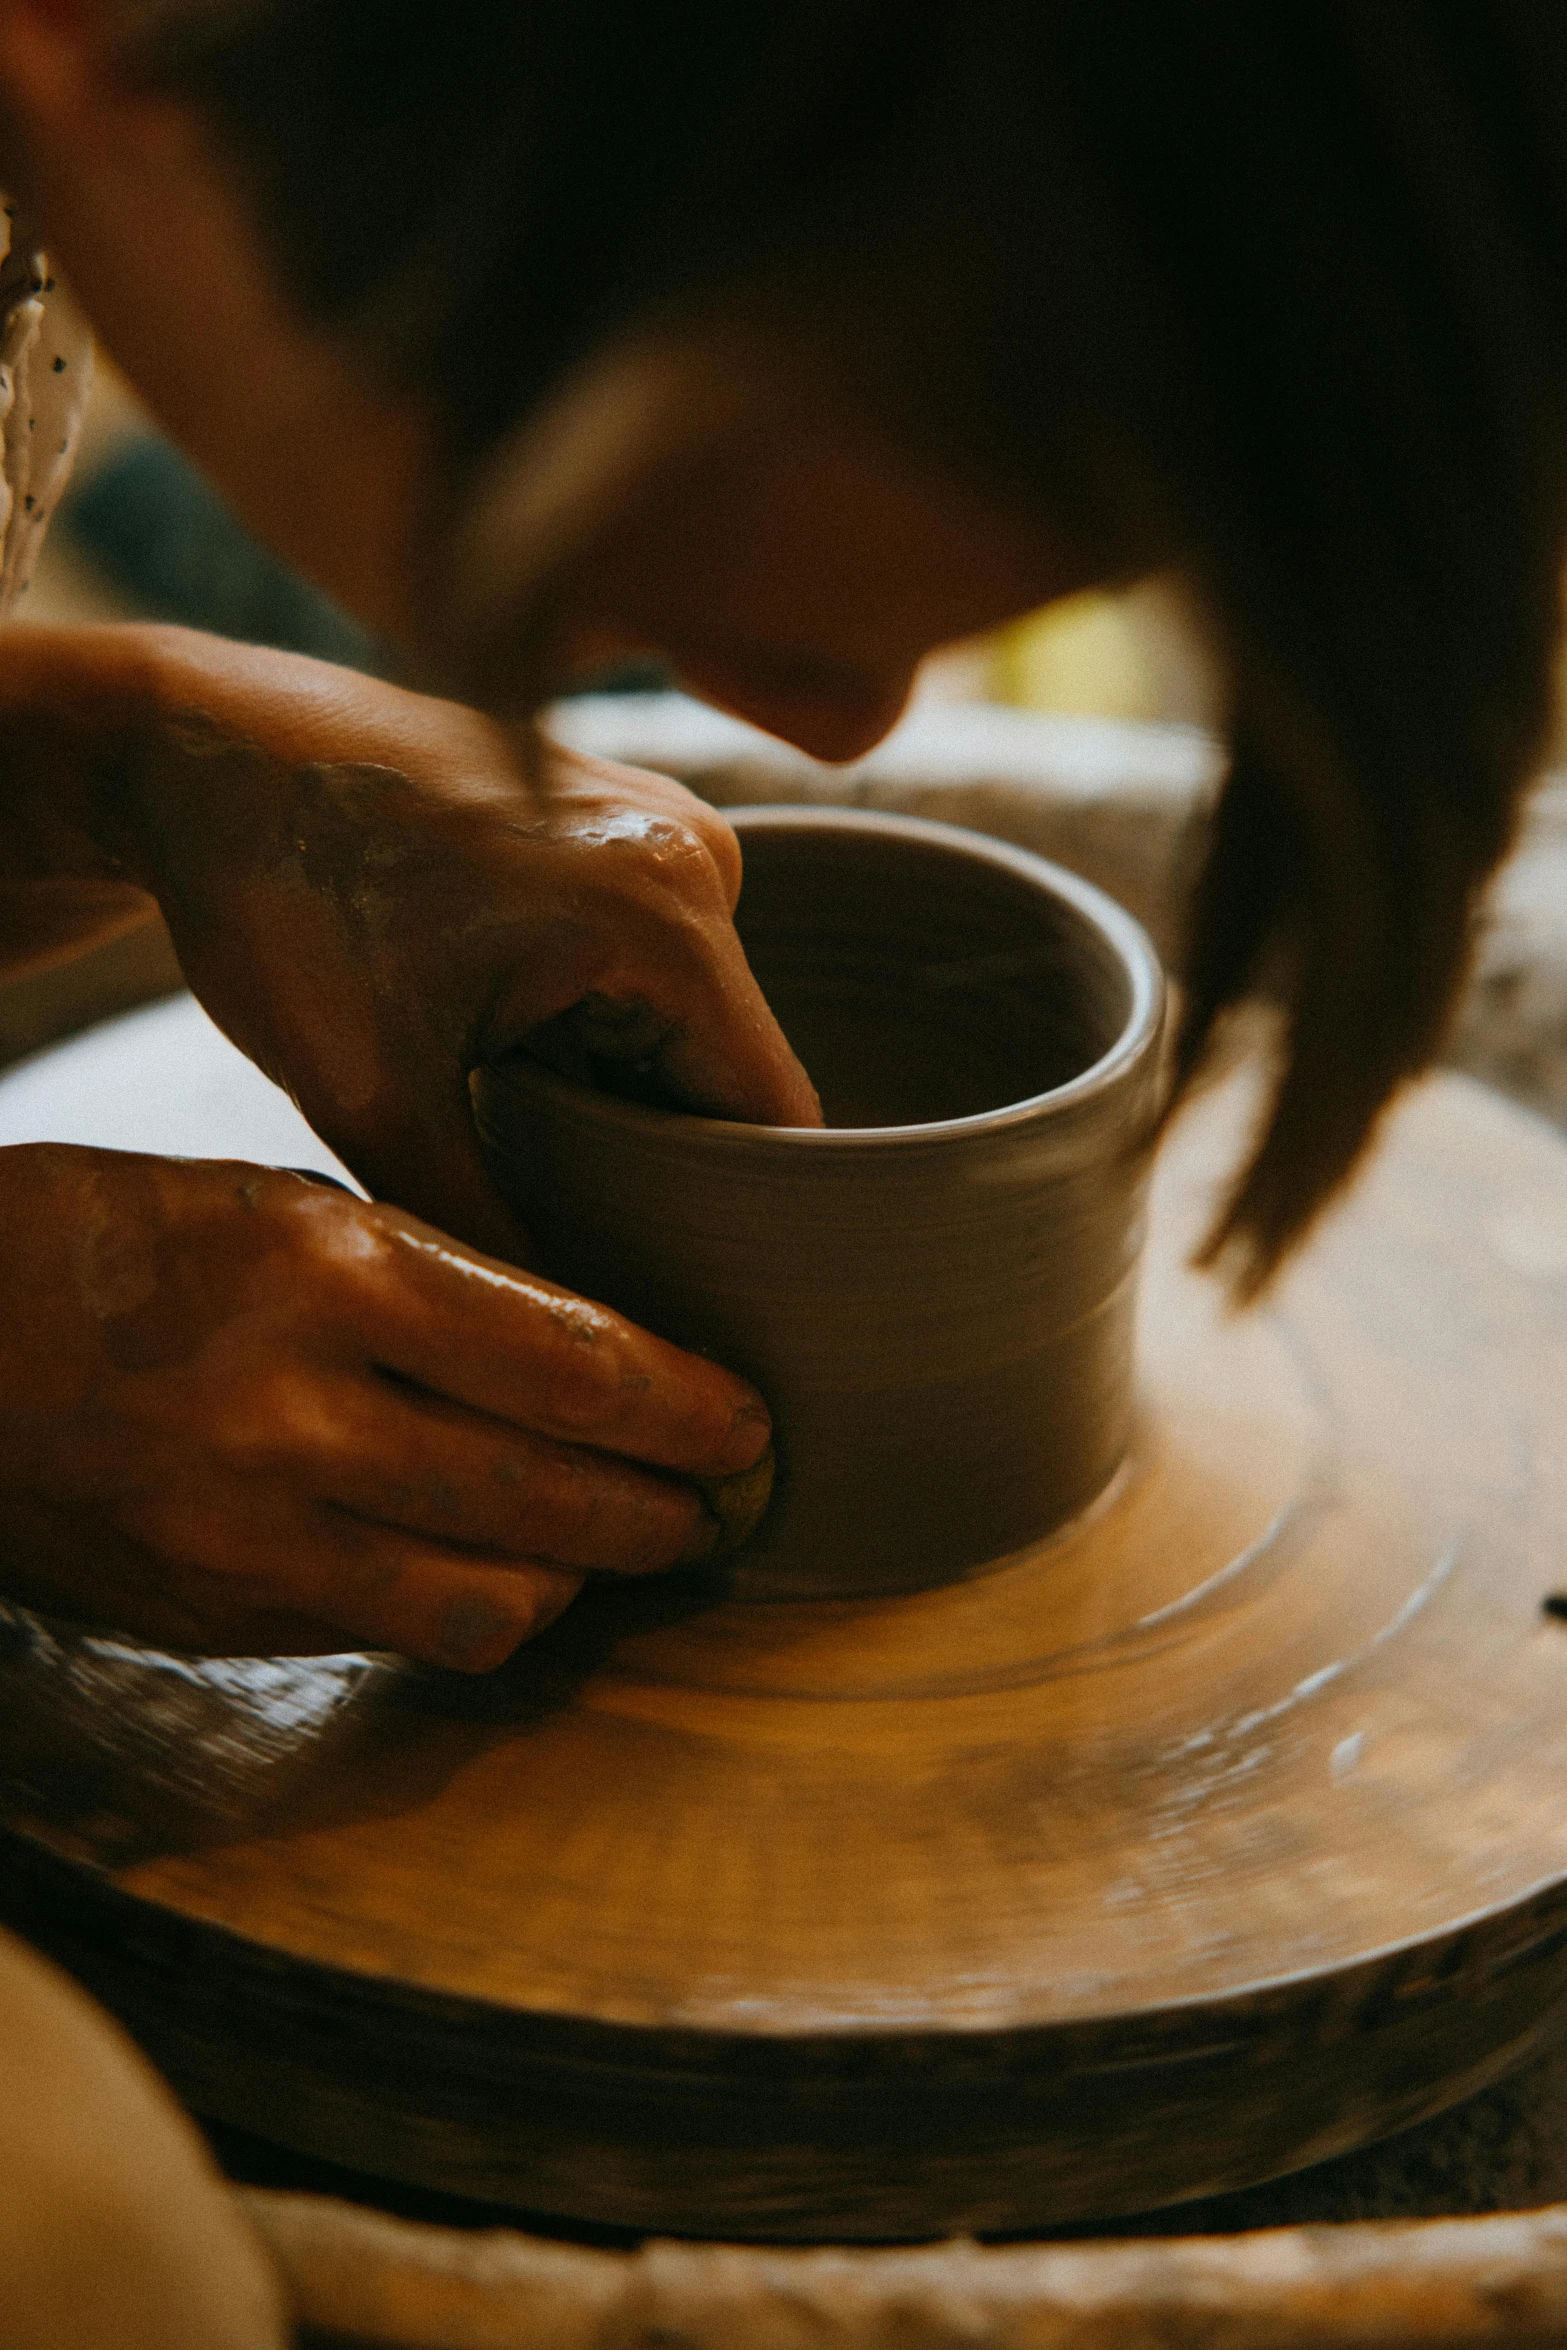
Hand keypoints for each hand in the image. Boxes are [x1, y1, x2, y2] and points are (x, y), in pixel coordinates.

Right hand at [0, 1144, 770, 1666]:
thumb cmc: (109, 1244)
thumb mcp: (276, 1203)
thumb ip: (431, 1283)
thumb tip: (589, 1362)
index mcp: (325, 1271)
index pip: (569, 1364)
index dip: (686, 1410)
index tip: (748, 1423)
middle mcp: (294, 1412)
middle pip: (551, 1497)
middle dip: (668, 1512)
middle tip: (727, 1502)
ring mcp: (248, 1534)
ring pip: (488, 1602)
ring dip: (584, 1581)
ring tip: (629, 1548)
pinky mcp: (215, 1616)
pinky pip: (394, 1634)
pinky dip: (476, 1610)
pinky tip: (514, 1576)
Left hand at [108, 629, 821, 1254]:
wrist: (200, 748)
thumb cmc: (277, 897)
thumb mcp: (374, 1095)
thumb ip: (486, 1231)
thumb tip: (576, 1351)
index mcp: (668, 913)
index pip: (769, 1118)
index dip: (735, 1223)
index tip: (677, 1300)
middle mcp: (698, 855)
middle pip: (733, 1075)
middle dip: (662, 1162)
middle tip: (564, 1231)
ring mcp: (667, 828)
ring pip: (688, 1030)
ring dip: (621, 1098)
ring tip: (505, 1123)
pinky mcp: (625, 826)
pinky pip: (652, 971)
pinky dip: (594, 1035)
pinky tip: (500, 1053)